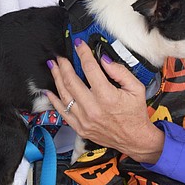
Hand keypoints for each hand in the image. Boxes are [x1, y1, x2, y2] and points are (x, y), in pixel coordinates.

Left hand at [46, 40, 164, 163]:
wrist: (134, 139)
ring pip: (64, 95)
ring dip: (56, 78)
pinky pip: (62, 112)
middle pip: (71, 81)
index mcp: (107, 96)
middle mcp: (93, 108)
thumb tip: (104, 59)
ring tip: (53, 67)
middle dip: (64, 65)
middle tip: (60, 56)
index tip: (79, 44)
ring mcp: (84, 119)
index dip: (83, 53)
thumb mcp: (136, 88)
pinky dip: (54, 100)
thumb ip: (120, 72)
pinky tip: (49, 90)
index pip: (90, 68)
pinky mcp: (80, 128)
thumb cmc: (135, 113)